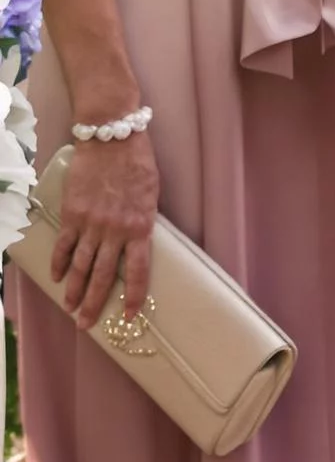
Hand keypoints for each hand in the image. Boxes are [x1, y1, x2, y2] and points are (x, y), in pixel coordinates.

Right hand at [49, 133, 157, 327]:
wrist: (112, 136)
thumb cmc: (138, 162)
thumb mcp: (151, 194)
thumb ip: (143, 221)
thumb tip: (136, 243)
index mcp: (140, 226)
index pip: (137, 271)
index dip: (132, 296)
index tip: (128, 316)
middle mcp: (115, 231)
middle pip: (102, 277)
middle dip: (94, 304)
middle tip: (86, 324)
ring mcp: (91, 224)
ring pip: (79, 267)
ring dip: (74, 290)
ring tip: (70, 308)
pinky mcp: (72, 215)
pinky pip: (63, 247)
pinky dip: (59, 264)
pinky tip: (57, 278)